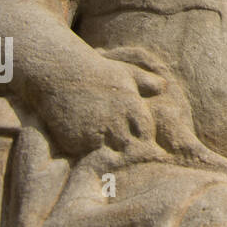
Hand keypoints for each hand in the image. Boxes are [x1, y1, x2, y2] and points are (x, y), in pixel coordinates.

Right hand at [33, 53, 163, 157]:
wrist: (61, 72)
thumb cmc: (97, 72)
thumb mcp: (126, 72)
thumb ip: (147, 82)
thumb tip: (164, 87)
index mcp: (132, 108)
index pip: (146, 134)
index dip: (143, 137)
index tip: (136, 138)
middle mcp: (116, 122)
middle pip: (129, 147)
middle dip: (126, 147)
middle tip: (118, 145)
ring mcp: (96, 133)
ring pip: (107, 152)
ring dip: (106, 149)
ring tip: (101, 143)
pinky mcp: (76, 141)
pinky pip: (84, 154)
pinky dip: (85, 149)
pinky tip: (83, 138)